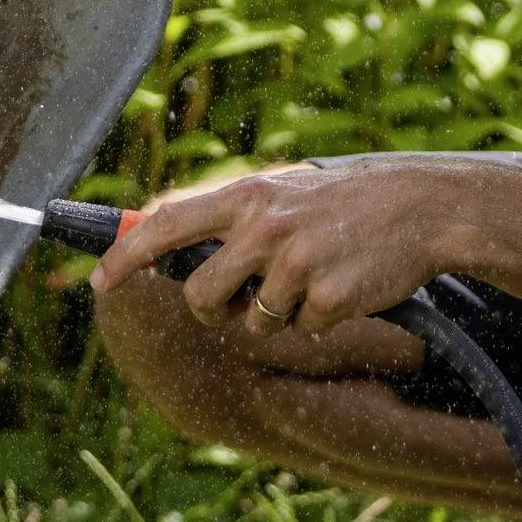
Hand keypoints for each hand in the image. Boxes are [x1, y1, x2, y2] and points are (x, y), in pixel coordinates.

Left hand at [90, 157, 486, 333]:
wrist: (422, 207)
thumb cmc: (345, 203)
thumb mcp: (283, 192)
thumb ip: (231, 216)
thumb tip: (164, 236)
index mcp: (246, 197)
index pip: (165, 226)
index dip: (125, 256)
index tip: (98, 281)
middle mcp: (262, 227)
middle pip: (200, 295)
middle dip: (212, 312)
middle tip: (240, 302)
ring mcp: (295, 262)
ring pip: (254, 321)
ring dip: (277, 315)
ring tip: (313, 279)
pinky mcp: (327, 294)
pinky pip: (304, 330)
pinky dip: (322, 320)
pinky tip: (346, 287)